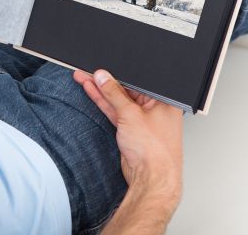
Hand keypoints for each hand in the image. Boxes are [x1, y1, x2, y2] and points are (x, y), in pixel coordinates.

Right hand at [73, 69, 182, 209]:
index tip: (101, 69)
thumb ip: (114, 93)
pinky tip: (92, 91)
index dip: (118, 73)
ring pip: (118, 100)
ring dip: (101, 91)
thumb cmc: (155, 150)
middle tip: (88, 72)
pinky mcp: (131, 129)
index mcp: (163, 100)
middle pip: (126, 89)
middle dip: (106, 81)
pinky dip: (104, 103)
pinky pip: (115, 111)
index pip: (137, 81)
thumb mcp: (130, 113)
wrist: (151, 178)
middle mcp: (154, 108)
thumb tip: (103, 77)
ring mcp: (142, 119)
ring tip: (84, 78)